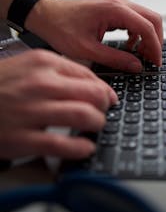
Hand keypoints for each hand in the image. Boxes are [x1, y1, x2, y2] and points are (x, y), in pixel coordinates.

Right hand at [0, 49, 116, 158]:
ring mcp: (32, 111)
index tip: (109, 97)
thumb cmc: (0, 83)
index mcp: (43, 63)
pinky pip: (62, 144)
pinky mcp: (23, 138)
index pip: (88, 74)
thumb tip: (90, 83)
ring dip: (97, 124)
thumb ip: (59, 69)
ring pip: (83, 116)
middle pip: (92, 94)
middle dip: (105, 105)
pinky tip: (84, 147)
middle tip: (104, 111)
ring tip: (95, 126)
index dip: (104, 89)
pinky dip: (80, 147)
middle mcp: (40, 84)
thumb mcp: (29, 64)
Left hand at [26, 0, 162, 71]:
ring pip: (145, 19)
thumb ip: (115, 58)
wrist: (46, 15)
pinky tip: (129, 46)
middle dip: (156, 41)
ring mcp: (117, 5)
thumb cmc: (61, 27)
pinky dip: (138, 33)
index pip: (148, 27)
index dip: (155, 47)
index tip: (155, 63)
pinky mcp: (113, 10)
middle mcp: (120, 4)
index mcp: (115, 11)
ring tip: (141, 55)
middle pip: (152, 19)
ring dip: (148, 37)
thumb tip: (136, 66)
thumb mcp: (87, 49)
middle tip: (151, 60)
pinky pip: (134, 20)